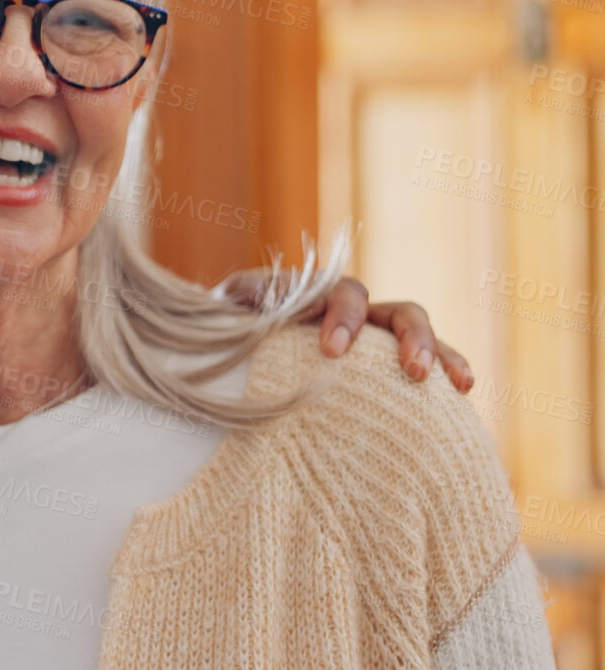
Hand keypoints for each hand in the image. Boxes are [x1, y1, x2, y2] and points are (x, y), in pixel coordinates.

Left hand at [220, 270, 473, 393]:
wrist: (236, 346)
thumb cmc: (230, 328)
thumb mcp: (228, 313)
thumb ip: (236, 305)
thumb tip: (234, 305)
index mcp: (317, 296)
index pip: (341, 294)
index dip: (342, 318)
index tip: (331, 351)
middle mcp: (355, 312)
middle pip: (395, 310)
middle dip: (408, 338)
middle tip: (411, 372)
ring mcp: (376, 337)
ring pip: (420, 334)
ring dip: (438, 353)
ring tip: (451, 383)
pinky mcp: (387, 363)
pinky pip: (428, 363)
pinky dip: (447, 371)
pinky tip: (462, 396)